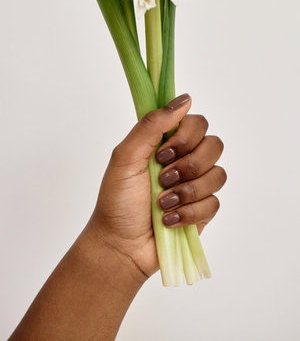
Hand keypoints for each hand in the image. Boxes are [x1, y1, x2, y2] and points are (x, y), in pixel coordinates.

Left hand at [87, 94, 226, 280]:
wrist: (121, 245)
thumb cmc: (117, 201)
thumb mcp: (125, 157)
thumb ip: (152, 125)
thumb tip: (185, 99)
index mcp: (166, 143)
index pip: (197, 122)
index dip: (185, 137)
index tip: (161, 153)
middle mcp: (185, 160)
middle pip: (214, 145)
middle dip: (188, 165)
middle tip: (162, 179)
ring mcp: (196, 185)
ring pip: (218, 174)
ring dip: (187, 191)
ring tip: (163, 204)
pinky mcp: (203, 209)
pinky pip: (214, 202)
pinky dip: (189, 212)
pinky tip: (169, 221)